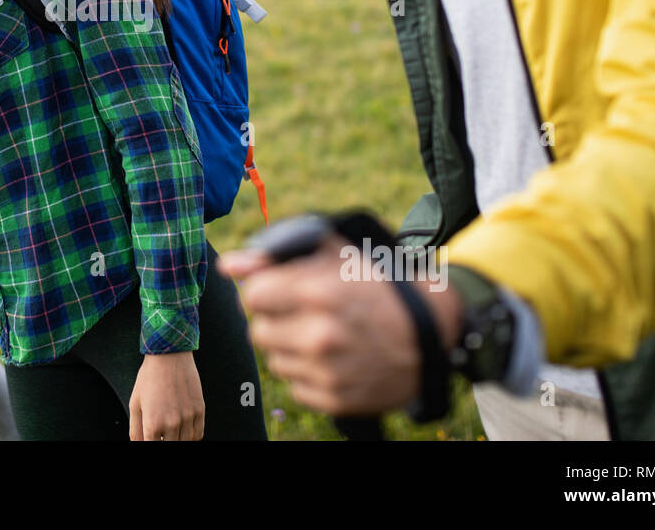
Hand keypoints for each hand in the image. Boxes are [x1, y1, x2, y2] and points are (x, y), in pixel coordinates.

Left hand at [129, 351, 204, 440]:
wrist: (168, 355)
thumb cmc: (149, 378)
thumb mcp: (135, 403)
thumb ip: (135, 430)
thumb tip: (138, 445)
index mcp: (152, 424)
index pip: (152, 448)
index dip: (151, 444)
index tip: (152, 438)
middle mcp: (171, 423)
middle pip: (170, 446)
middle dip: (164, 441)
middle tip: (161, 433)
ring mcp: (187, 417)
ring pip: (185, 442)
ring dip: (177, 439)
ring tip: (170, 429)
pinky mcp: (199, 410)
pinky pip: (198, 434)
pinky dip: (191, 436)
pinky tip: (183, 428)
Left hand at [217, 244, 463, 415]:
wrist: (427, 332)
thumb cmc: (374, 285)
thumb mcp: (332, 255)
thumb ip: (274, 257)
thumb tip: (226, 265)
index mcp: (317, 293)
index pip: (252, 295)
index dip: (265, 290)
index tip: (281, 290)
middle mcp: (320, 335)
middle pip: (258, 330)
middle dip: (274, 319)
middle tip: (302, 313)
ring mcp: (328, 371)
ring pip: (274, 359)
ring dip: (288, 347)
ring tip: (319, 335)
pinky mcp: (335, 399)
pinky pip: (294, 386)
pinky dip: (306, 373)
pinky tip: (330, 358)